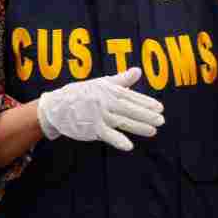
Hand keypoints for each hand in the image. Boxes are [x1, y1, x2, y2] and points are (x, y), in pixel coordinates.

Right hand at [37, 67, 164, 151]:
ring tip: (153, 131)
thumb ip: (121, 79)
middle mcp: (106, 102)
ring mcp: (99, 116)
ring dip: (138, 127)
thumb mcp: (101, 83)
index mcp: (109, 91)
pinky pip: (107, 135)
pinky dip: (117, 140)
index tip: (160, 107)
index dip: (146, 102)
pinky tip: (129, 146)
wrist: (56, 106)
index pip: (131, 97)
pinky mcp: (92, 128)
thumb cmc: (81, 93)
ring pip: (122, 121)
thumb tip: (138, 71)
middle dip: (146, 115)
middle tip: (161, 120)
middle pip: (129, 109)